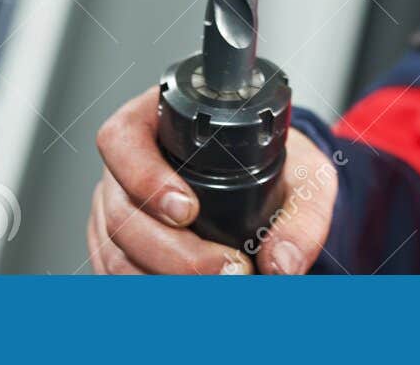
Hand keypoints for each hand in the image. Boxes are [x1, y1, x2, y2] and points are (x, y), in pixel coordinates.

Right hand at [88, 87, 337, 274]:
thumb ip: (304, 215)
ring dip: (164, 279)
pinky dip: (153, 293)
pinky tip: (192, 298)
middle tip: (227, 270)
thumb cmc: (280, 166)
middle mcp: (126, 167)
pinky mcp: (117, 250)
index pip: (123, 139)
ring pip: (115, 253)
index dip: (145, 177)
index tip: (188, 211)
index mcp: (158, 122)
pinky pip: (118, 278)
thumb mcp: (304, 174)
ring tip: (220, 286)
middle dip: (173, 251)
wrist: (275, 192)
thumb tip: (281, 265)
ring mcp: (115, 210)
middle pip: (121, 211)